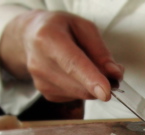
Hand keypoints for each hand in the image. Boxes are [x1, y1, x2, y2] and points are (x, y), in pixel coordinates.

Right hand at [0, 10, 123, 101]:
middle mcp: (40, 63)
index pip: (73, 64)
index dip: (91, 80)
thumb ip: (101, 51)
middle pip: (80, 84)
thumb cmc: (60, 29)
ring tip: (89, 66)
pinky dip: (84, 88)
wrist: (29, 36)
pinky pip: (77, 97)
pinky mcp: (47, 94)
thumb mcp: (83, 27)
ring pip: (81, 94)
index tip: (106, 93)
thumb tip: (115, 73)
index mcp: (48, 39)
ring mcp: (41, 82)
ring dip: (94, 85)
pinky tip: (76, 74)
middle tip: (111, 70)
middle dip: (102, 82)